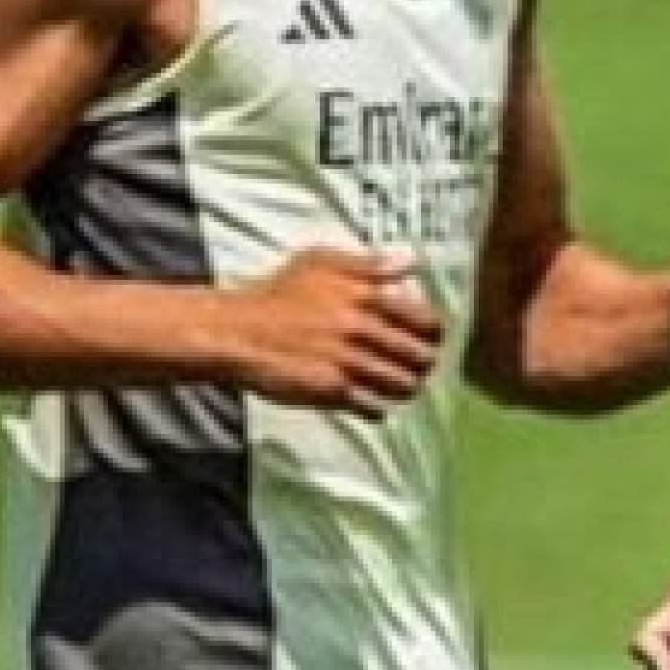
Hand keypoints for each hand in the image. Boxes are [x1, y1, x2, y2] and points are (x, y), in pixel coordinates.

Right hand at [223, 248, 444, 418]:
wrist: (236, 332)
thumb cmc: (278, 295)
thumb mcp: (321, 262)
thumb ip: (370, 263)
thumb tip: (410, 262)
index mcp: (366, 296)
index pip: (426, 322)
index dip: (433, 334)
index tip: (427, 339)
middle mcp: (363, 330)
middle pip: (420, 358)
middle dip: (421, 364)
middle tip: (413, 366)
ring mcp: (349, 363)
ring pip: (402, 385)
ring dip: (403, 388)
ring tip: (393, 385)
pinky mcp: (333, 391)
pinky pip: (374, 407)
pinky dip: (377, 407)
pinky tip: (370, 402)